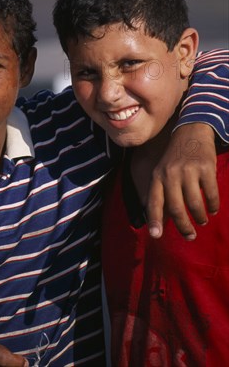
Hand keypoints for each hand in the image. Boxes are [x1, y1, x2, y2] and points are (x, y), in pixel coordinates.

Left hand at [146, 123, 218, 239]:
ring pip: (194, 204)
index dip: (154, 219)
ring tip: (202, 221)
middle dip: (184, 226)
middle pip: (176, 208)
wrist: (191, 132)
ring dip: (199, 217)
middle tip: (190, 236)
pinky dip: (213, 205)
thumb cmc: (175, 157)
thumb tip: (162, 219)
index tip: (155, 235)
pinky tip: (213, 209)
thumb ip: (162, 191)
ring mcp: (188, 170)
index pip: (154, 201)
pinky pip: (211, 194)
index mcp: (157, 176)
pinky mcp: (205, 168)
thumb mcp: (162, 170)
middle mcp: (170, 174)